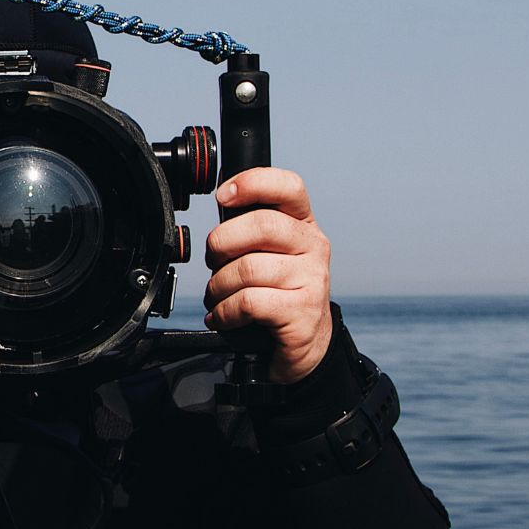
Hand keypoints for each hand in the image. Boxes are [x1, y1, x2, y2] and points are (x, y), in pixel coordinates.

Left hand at [203, 168, 333, 383]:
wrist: (306, 346)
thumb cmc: (279, 294)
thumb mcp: (270, 254)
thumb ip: (250, 230)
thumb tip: (222, 204)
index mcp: (303, 225)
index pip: (289, 187)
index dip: (253, 183)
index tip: (223, 196)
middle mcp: (314, 247)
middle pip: (261, 226)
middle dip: (222, 243)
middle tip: (214, 261)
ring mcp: (313, 280)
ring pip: (248, 268)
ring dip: (218, 286)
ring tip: (217, 297)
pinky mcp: (303, 312)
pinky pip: (249, 302)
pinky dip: (225, 311)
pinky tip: (223, 316)